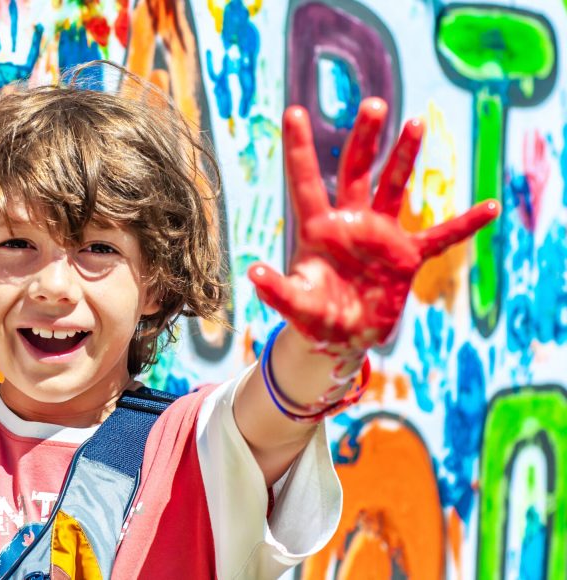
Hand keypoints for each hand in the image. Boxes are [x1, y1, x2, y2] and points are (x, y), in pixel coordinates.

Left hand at [248, 98, 499, 351]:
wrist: (341, 338)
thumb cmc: (313, 318)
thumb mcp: (296, 305)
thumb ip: (278, 290)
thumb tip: (254, 273)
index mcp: (318, 230)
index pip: (305, 181)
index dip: (299, 148)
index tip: (292, 111)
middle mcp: (349, 223)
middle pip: (356, 171)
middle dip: (364, 138)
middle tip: (373, 104)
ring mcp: (380, 236)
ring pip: (393, 188)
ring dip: (404, 157)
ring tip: (415, 122)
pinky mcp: (406, 257)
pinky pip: (441, 237)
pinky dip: (465, 224)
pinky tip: (490, 207)